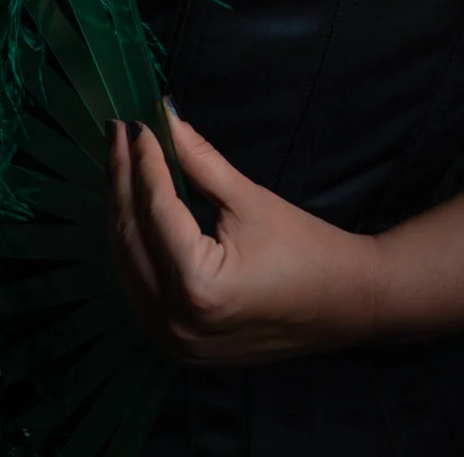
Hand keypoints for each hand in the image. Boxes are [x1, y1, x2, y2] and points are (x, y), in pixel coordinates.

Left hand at [105, 104, 380, 366]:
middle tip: (117, 134)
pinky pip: (139, 288)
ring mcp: (173, 341)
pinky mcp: (178, 347)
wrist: (346, 304)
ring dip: (121, 211)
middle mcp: (175, 321)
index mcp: (197, 285)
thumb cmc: (306, 249)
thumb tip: (165, 118)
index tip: (133, 123)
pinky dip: (134, 246)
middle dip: (121, 179)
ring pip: (126, 264)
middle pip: (130, 237)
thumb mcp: (250, 199)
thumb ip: (201, 160)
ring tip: (120, 163)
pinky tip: (132, 210)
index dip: (142, 160)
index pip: (154, 209)